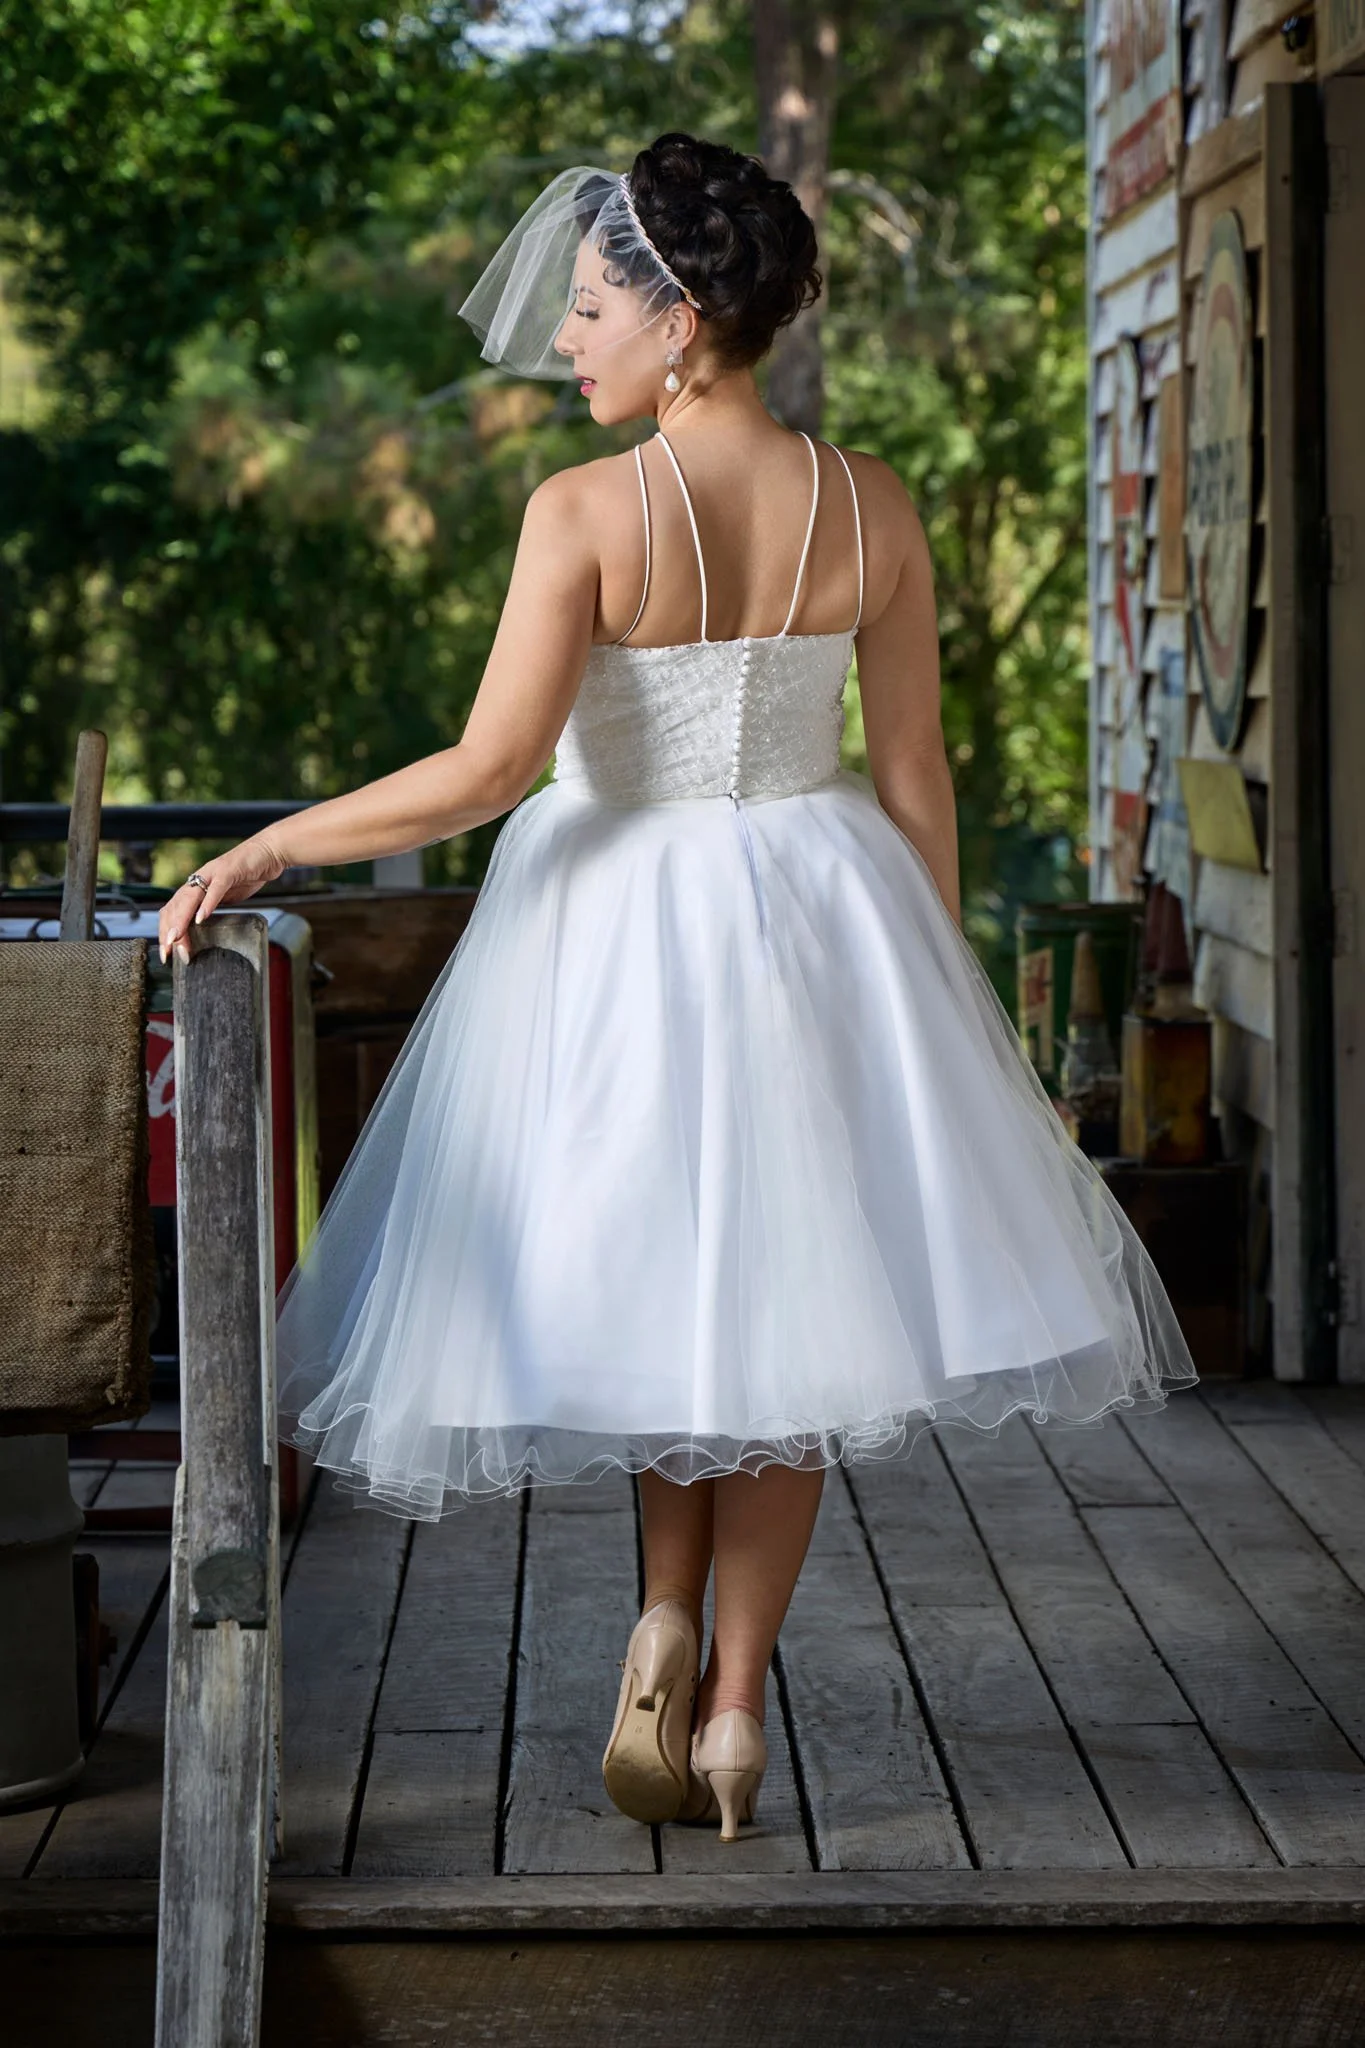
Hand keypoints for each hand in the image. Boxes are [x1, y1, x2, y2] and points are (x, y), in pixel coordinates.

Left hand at [158, 835, 288, 963]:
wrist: (268, 852)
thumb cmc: (248, 873)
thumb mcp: (225, 895)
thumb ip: (212, 905)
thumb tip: (201, 925)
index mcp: (197, 886)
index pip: (173, 910)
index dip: (166, 931)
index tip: (167, 952)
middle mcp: (199, 879)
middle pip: (175, 906)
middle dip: (168, 930)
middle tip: (168, 951)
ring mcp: (212, 873)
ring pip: (189, 898)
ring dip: (181, 920)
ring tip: (176, 938)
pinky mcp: (229, 871)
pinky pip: (215, 889)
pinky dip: (207, 904)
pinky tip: (201, 919)